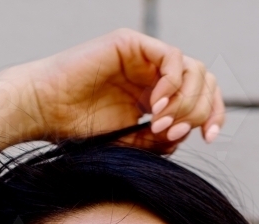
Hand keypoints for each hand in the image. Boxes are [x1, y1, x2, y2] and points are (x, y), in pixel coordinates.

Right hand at [0, 28, 224, 151]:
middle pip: (205, 82)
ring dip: (185, 101)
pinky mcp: (132, 44)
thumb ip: (161, 141)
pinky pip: (172, 58)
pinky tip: (155, 106)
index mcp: (157, 98)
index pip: (202, 98)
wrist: (44, 113)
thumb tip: (188, 132)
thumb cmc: (78, 131)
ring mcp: (145, 57)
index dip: (214, 116)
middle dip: (200, 110)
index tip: (209, 140)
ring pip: (194, 69)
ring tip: (158, 123)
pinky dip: (172, 84)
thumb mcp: (129, 145)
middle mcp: (155, 75)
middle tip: (172, 133)